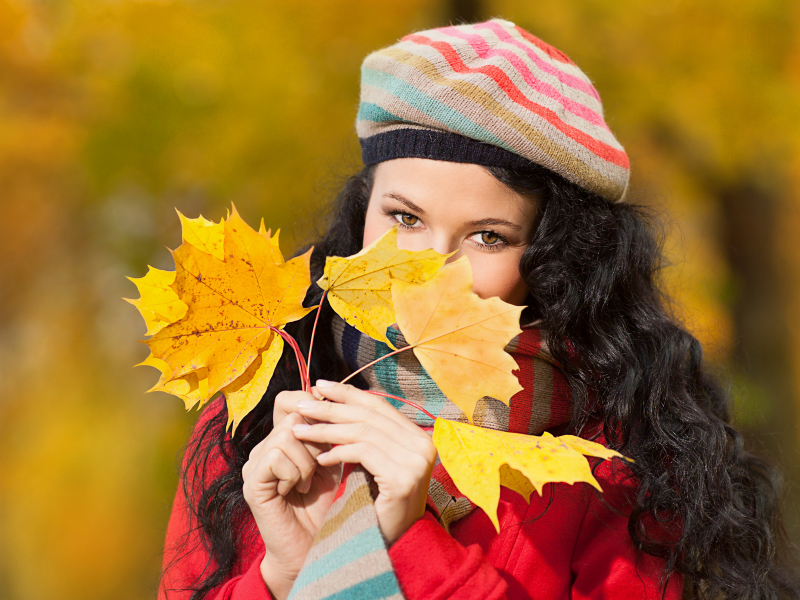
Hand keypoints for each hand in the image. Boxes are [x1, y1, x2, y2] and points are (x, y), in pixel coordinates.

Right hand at [242, 391, 339, 598]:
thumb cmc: (326, 505)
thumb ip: (330, 432)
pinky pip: (276, 455)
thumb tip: (336, 399)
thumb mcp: (332, 461)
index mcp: (282, 439)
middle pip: (295, 416)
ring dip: (308, 461)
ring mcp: (254, 463)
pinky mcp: (252, 481)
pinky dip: (294, 472)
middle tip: (320, 467)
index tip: (333, 428)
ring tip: (307, 483)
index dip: (313, 408)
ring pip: (287, 435)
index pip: (289, 400)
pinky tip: (296, 491)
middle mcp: (264, 447)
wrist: (313, 545)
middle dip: (317, 441)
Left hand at [289, 380, 437, 543]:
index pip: (379, 405)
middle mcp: (424, 445)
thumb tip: (336, 401)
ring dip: (326, 430)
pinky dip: (337, 452)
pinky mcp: (403, 478)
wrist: (391, 546)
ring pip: (362, 432)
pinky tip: (320, 458)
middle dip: (332, 407)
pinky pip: (362, 454)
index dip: (348, 393)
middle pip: (369, 415)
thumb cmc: (377, 504)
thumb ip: (366, 435)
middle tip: (303, 404)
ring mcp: (416, 461)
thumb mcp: (374, 463)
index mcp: (419, 437)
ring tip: (300, 430)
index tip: (320, 385)